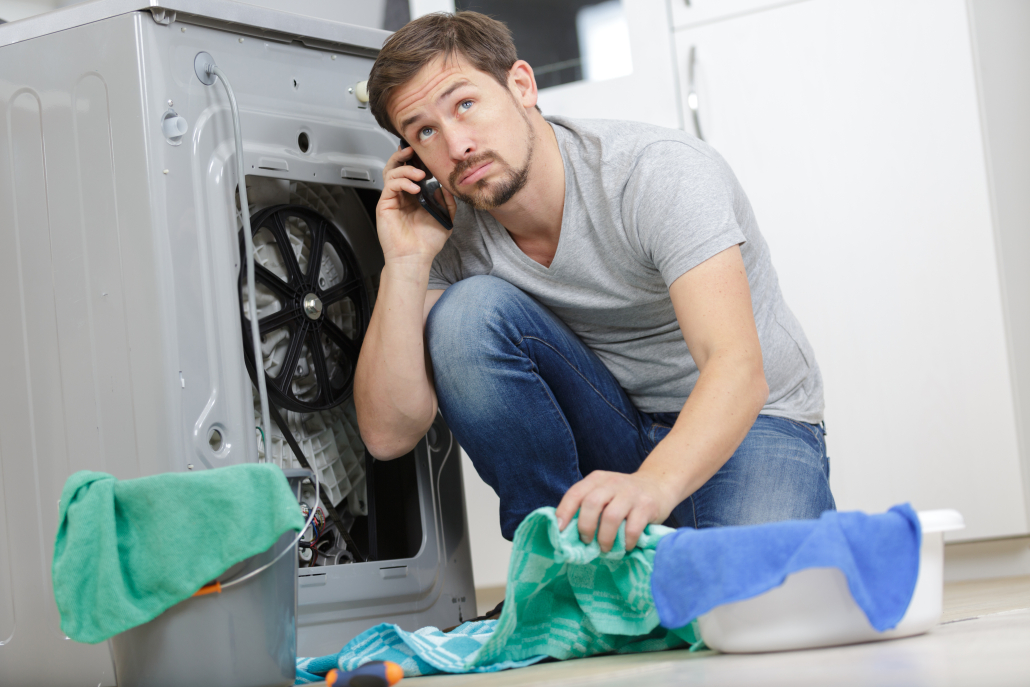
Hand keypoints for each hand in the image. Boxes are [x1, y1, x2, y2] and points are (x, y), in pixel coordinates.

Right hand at [376, 144, 456, 266]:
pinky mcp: (385, 205)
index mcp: (414, 198)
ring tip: (420, 174)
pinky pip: (390, 185)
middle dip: (403, 156)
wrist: (415, 258)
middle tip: (413, 151)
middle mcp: (401, 196)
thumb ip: (448, 202)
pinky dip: (402, 182)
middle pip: (396, 167)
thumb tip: (446, 185)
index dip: (414, 161)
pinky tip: (414, 188)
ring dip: (405, 169)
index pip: (410, 172)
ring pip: (391, 173)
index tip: (424, 154)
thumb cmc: (426, 243)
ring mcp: (392, 200)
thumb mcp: (446, 219)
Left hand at [555, 470, 676, 551]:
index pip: (575, 493)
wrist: (658, 484)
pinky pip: (632, 528)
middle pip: (591, 504)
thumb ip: (587, 504)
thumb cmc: (623, 495)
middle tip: (587, 542)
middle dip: (585, 528)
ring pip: (611, 517)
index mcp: (597, 479)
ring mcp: (631, 493)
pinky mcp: (647, 506)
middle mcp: (612, 483)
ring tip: (605, 548)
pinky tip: (626, 546)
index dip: (564, 512)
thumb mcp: (604, 492)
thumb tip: (565, 531)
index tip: (560, 531)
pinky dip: (626, 542)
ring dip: (604, 538)